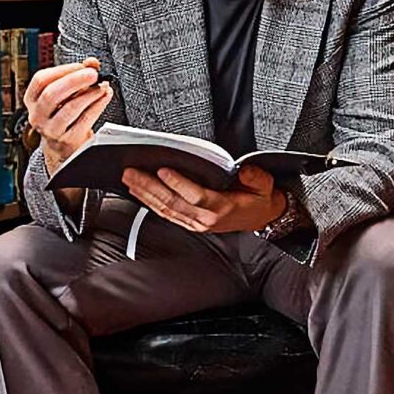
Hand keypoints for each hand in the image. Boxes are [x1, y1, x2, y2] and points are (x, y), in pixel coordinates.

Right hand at [24, 58, 114, 184]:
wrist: (63, 146)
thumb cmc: (64, 114)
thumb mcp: (66, 93)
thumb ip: (78, 74)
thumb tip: (92, 62)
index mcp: (33, 99)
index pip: (41, 80)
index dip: (62, 70)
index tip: (81, 65)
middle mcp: (38, 115)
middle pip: (52, 94)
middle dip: (74, 81)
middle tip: (92, 74)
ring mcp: (51, 129)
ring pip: (69, 108)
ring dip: (90, 94)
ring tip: (102, 85)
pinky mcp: (68, 140)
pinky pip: (85, 120)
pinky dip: (98, 106)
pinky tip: (105, 96)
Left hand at [121, 165, 286, 233]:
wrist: (261, 218)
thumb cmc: (258, 199)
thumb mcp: (264, 185)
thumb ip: (255, 177)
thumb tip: (243, 171)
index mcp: (223, 208)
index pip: (196, 196)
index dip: (178, 183)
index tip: (163, 170)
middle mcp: (206, 218)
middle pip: (172, 203)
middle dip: (149, 187)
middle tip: (131, 172)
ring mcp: (196, 223)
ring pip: (165, 209)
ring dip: (145, 194)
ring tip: (129, 179)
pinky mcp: (190, 223)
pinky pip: (166, 214)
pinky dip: (150, 203)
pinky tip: (139, 192)